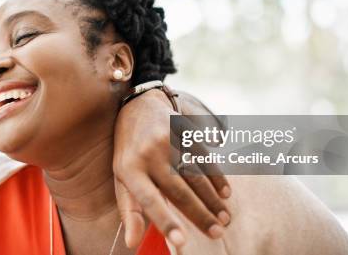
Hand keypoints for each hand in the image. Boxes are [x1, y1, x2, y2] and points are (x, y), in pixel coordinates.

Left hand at [113, 89, 230, 249]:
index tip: (181, 242)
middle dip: (200, 215)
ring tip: (225, 219)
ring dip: (213, 199)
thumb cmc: (129, 152)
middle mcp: (148, 155)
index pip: (148, 201)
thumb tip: (133, 243)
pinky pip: (204, 158)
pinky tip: (226, 194)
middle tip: (217, 234)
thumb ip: (130, 210)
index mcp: (129, 170)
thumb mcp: (122, 179)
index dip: (165, 221)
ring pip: (195, 176)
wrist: (138, 105)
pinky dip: (217, 177)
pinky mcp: (183, 130)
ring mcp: (167, 140)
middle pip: (179, 190)